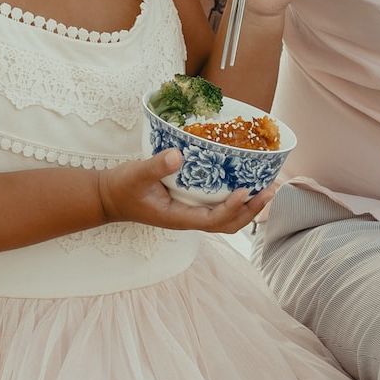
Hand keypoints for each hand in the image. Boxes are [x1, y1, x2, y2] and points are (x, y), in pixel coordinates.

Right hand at [98, 149, 270, 234]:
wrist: (109, 196)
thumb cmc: (122, 187)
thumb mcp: (136, 174)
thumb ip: (156, 166)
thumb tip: (178, 155)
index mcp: (179, 217)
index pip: (213, 220)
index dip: (232, 209)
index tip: (244, 191)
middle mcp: (189, 218)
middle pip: (228, 224)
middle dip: (251, 211)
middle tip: (271, 190)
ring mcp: (190, 212)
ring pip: (226, 218)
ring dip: (249, 207)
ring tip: (268, 189)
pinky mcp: (189, 202)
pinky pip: (218, 206)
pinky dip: (236, 199)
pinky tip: (245, 182)